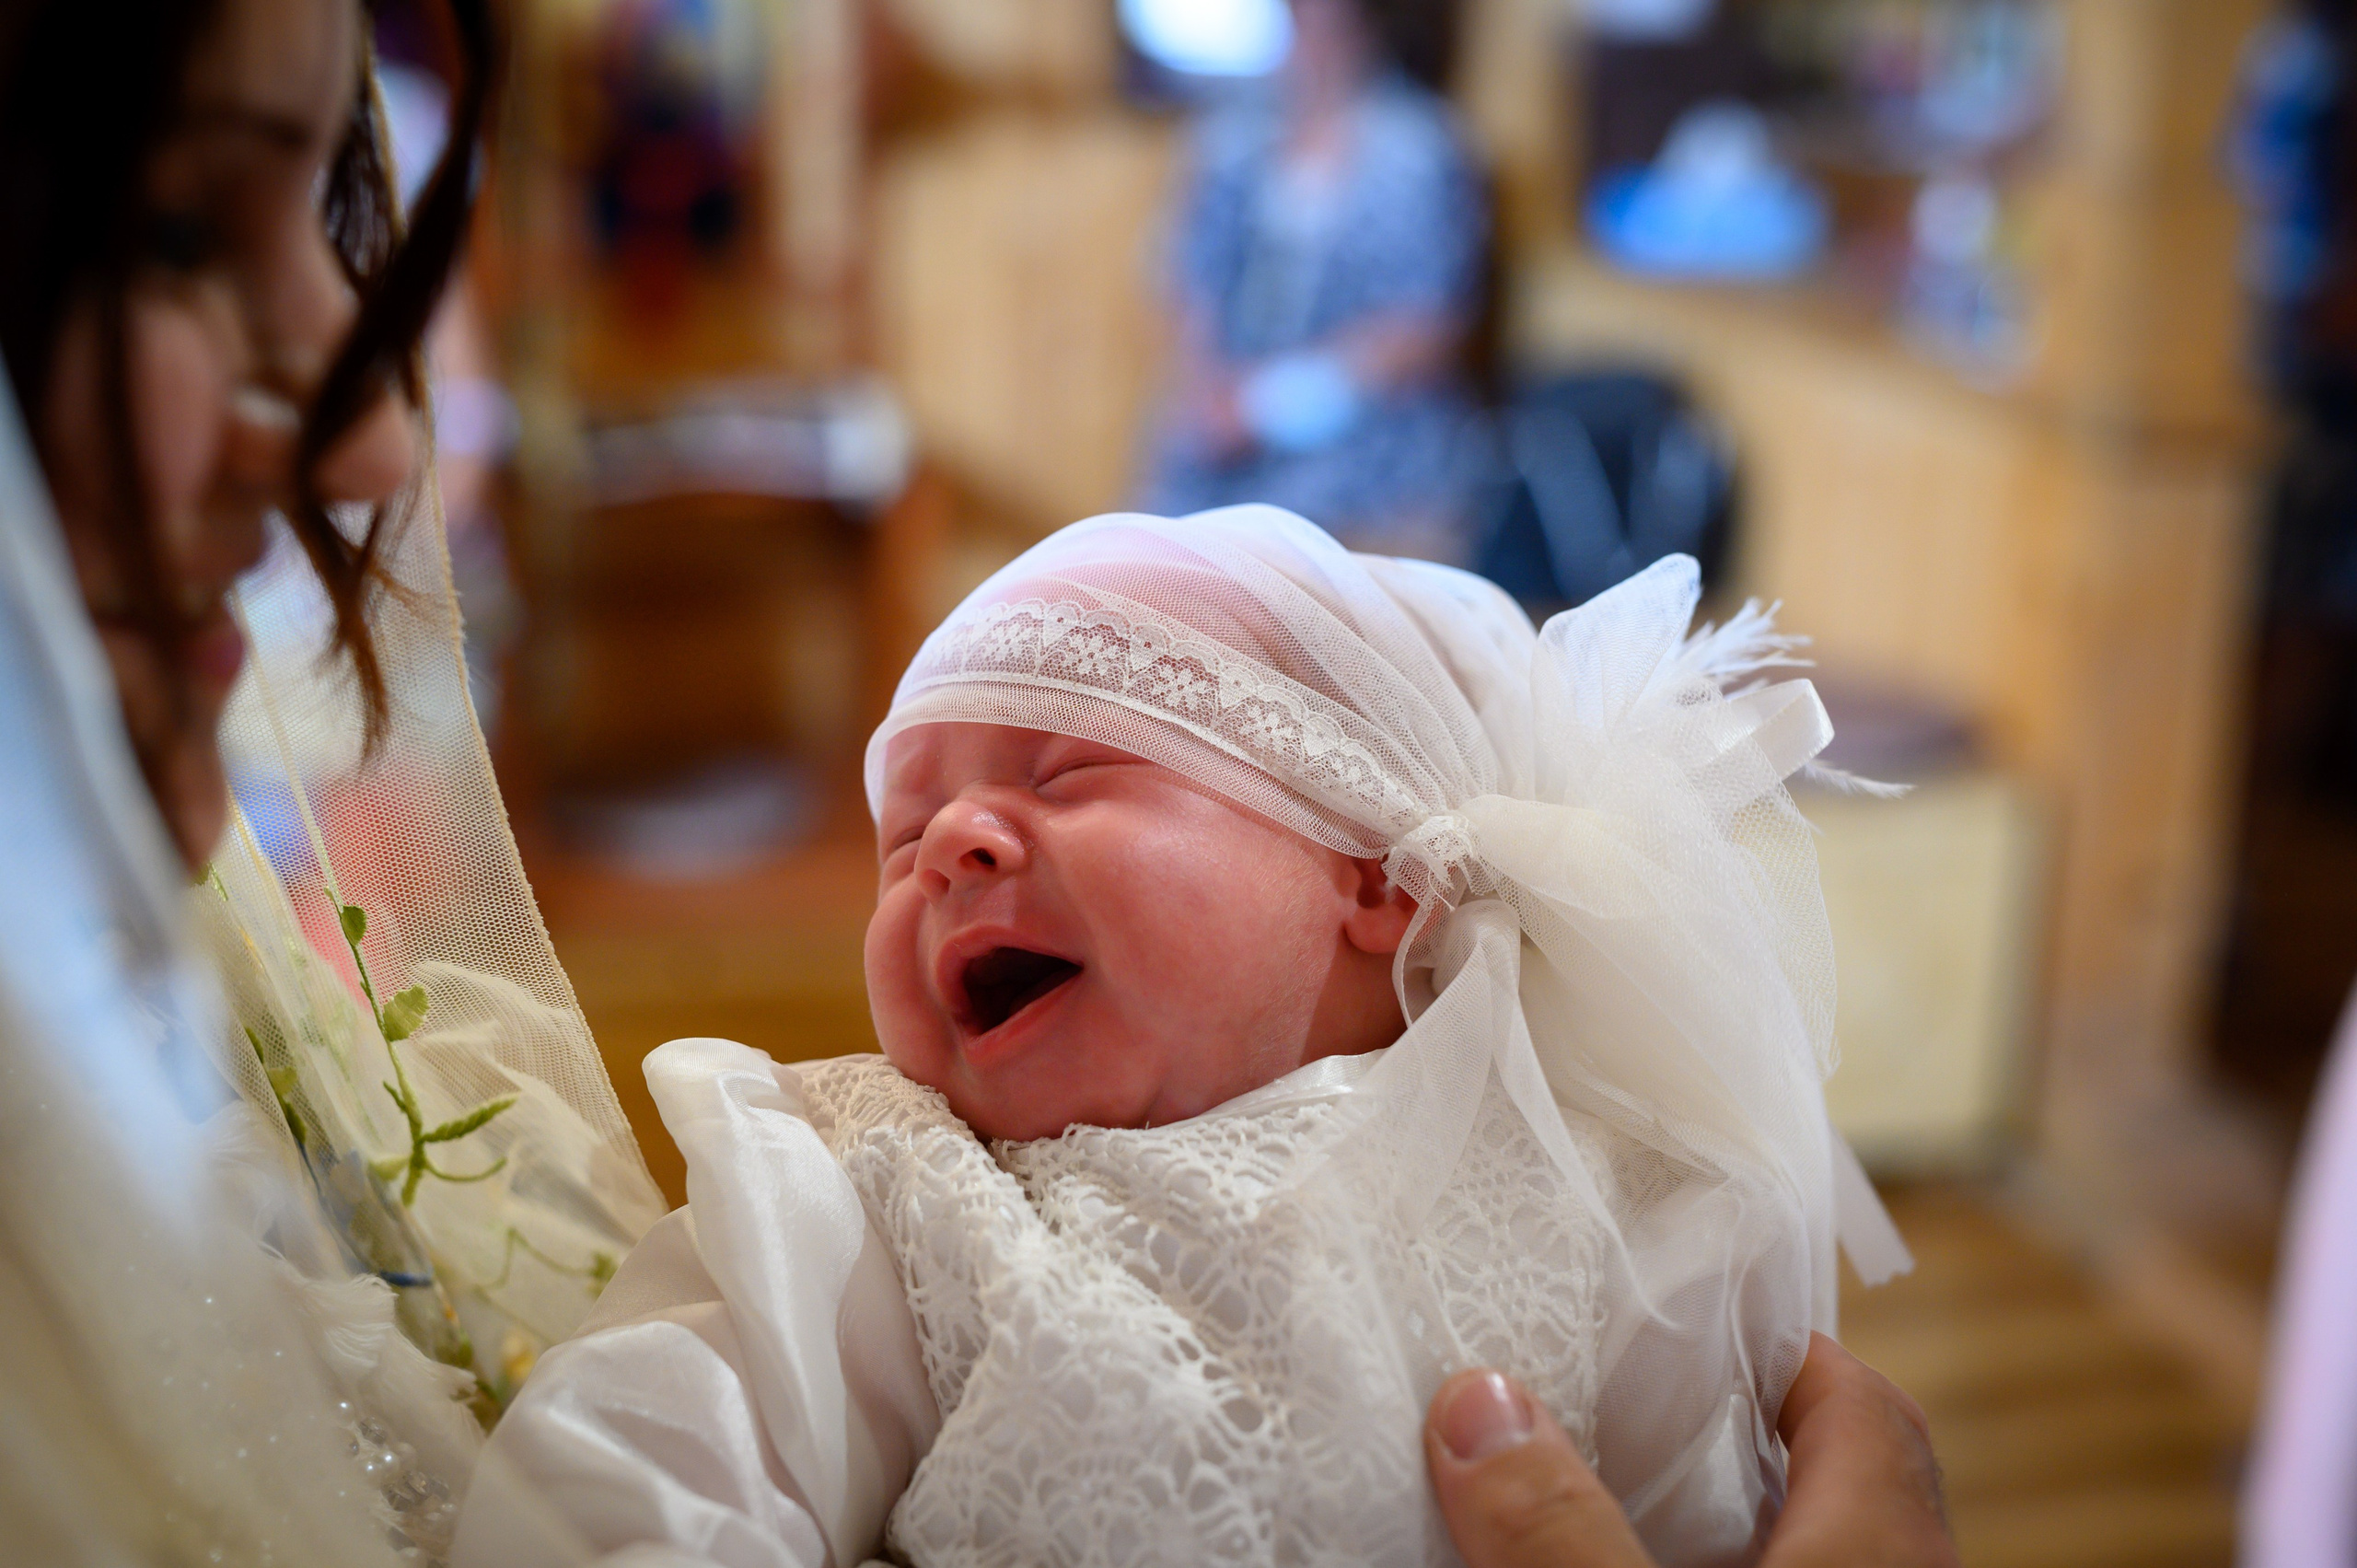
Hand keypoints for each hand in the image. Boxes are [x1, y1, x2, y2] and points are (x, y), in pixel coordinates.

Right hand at [1424, 1333, 1957, 1567]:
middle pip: (1851, 1482)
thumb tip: (1476, 1401)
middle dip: (1749, 1441)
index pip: (1863, 1405)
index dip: (1783, 1349)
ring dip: (1739, 1527)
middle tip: (1632, 1417)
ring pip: (1827, 1555)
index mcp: (1880, 1551)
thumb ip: (1561, 1533)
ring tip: (1622, 1512)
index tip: (1690, 1321)